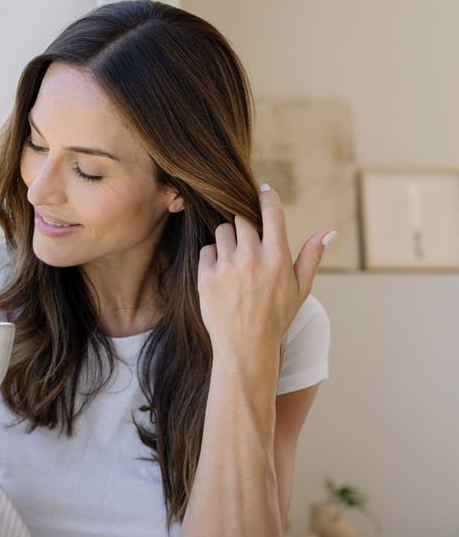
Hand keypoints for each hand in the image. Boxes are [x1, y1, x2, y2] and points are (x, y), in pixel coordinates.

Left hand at [197, 184, 335, 360]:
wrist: (245, 347)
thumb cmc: (276, 317)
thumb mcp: (300, 288)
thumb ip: (311, 256)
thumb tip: (329, 231)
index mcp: (278, 257)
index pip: (271, 213)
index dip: (267, 197)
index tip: (263, 189)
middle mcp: (252, 258)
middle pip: (241, 218)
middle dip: (244, 226)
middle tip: (247, 243)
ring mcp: (227, 266)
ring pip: (222, 231)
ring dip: (228, 239)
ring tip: (235, 261)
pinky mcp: (206, 277)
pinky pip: (207, 250)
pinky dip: (212, 257)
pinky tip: (221, 275)